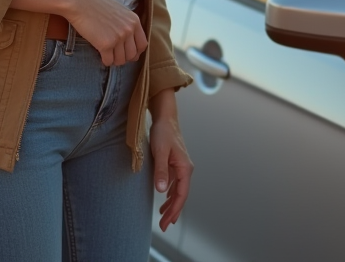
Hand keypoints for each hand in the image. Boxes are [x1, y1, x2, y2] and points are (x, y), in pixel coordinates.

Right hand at [62, 0, 147, 66]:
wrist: (79, 2)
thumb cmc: (96, 4)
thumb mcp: (119, 10)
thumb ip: (126, 24)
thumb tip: (128, 40)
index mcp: (134, 21)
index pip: (142, 44)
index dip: (136, 51)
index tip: (128, 53)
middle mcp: (129, 30)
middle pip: (132, 55)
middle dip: (124, 58)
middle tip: (116, 56)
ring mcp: (118, 38)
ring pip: (121, 60)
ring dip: (114, 60)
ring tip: (108, 55)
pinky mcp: (105, 44)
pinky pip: (108, 61)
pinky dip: (105, 61)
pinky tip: (101, 55)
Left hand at [149, 90, 192, 231]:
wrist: (165, 118)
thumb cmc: (163, 133)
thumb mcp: (159, 152)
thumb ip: (161, 171)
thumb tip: (161, 191)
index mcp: (185, 168)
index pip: (182, 195)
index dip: (174, 210)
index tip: (167, 222)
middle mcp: (185, 169)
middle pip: (181, 196)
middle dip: (173, 212)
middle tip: (164, 226)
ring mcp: (181, 167)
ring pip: (178, 191)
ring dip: (172, 205)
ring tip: (164, 217)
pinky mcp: (175, 164)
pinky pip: (174, 184)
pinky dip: (170, 194)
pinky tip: (165, 200)